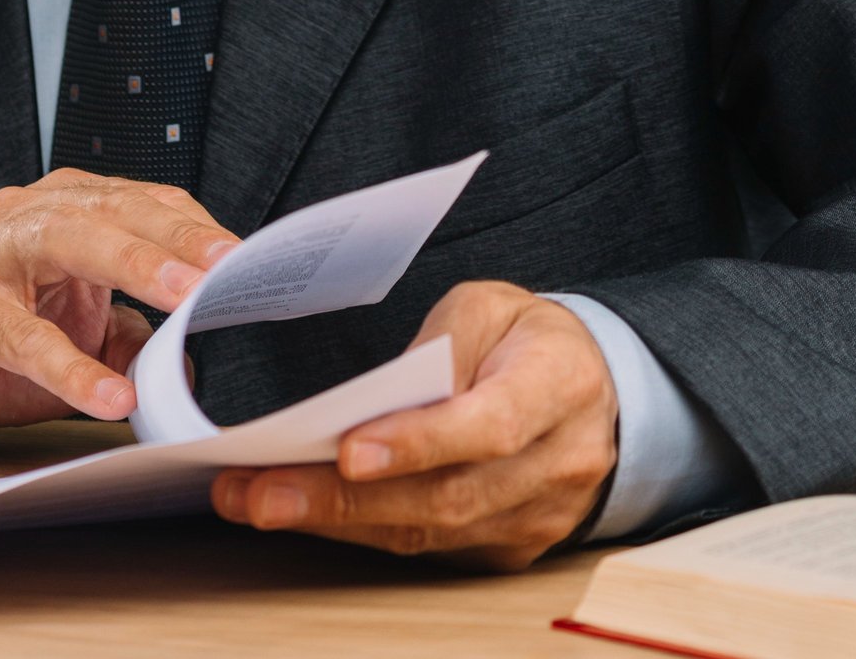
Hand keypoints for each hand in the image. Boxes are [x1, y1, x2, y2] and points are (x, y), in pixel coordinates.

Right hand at [0, 168, 238, 453]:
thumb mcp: (75, 338)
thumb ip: (129, 338)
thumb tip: (190, 361)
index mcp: (62, 211)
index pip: (140, 203)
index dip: (193, 228)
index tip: (246, 257)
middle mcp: (23, 218)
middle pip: (108, 209)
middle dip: (173, 234)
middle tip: (225, 263)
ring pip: (63, 243)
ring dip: (131, 265)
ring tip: (183, 300)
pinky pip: (20, 338)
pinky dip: (70, 368)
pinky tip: (111, 395)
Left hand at [211, 281, 616, 568]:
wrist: (599, 393)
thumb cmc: (530, 342)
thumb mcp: (492, 307)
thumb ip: (441, 342)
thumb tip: (378, 398)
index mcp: (558, 385)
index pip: (488, 425)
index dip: (418, 442)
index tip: (347, 450)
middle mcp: (558, 462)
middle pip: (446, 495)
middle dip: (342, 499)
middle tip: (259, 493)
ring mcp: (537, 516)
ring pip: (429, 533)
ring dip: (335, 522)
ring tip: (255, 501)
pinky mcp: (509, 548)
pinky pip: (429, 549)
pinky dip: (361, 531)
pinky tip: (304, 512)